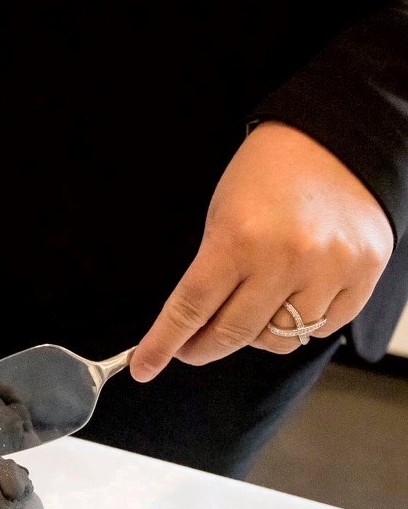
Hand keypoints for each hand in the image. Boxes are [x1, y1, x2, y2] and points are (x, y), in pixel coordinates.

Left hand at [132, 121, 392, 380]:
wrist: (334, 141)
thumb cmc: (267, 176)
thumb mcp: (221, 218)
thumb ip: (210, 275)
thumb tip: (190, 331)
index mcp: (239, 240)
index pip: (190, 309)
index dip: (163, 345)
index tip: (144, 368)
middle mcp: (286, 259)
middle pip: (232, 334)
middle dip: (201, 349)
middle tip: (189, 349)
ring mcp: (330, 269)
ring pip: (279, 340)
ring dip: (253, 336)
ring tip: (249, 310)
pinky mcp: (364, 273)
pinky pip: (322, 328)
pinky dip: (301, 324)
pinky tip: (291, 299)